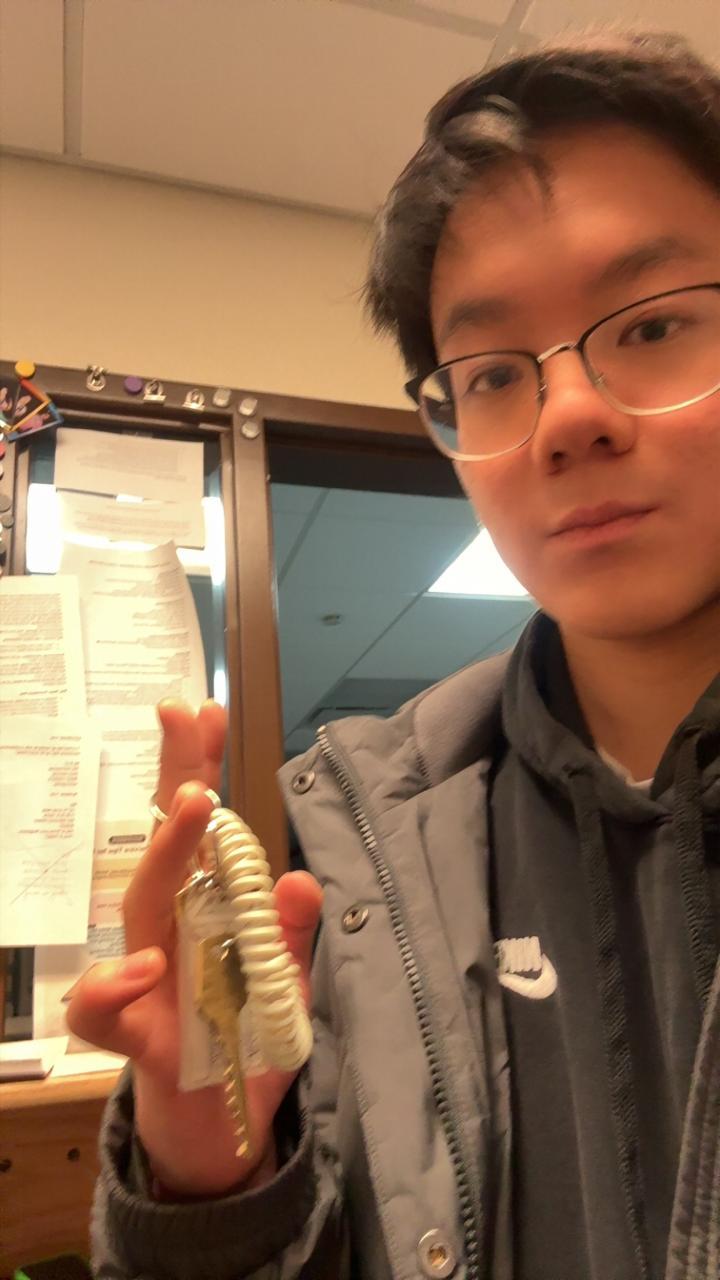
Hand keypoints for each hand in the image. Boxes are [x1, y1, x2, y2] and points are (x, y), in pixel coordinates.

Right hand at [66, 699, 322, 1196]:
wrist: (220, 1119)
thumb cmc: (245, 1033)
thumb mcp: (284, 978)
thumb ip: (290, 928)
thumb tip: (300, 876)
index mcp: (203, 903)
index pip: (197, 826)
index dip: (194, 766)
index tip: (202, 709)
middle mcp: (167, 925)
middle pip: (162, 843)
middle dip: (174, 776)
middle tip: (186, 721)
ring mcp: (142, 973)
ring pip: (139, 903)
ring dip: (165, 852)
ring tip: (192, 805)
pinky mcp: (130, 1032)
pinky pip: (102, 1005)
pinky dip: (115, 983)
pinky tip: (145, 966)